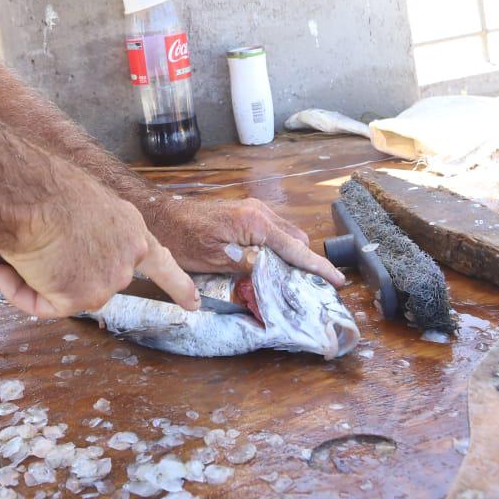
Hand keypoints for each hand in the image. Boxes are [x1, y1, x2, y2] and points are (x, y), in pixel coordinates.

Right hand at [0, 168, 198, 318]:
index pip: (160, 261)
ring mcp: (108, 280)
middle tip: (35, 249)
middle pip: (94, 281)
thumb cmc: (47, 186)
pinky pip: (41, 305)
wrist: (32, 195)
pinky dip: (20, 289)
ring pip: (62, 293)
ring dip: (35, 276)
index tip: (194, 303)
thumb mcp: (83, 205)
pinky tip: (12, 265)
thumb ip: (88, 232)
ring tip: (24, 245)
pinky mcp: (81, 299)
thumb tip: (61, 249)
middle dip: (62, 273)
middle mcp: (128, 257)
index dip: (177, 284)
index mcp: (130, 227)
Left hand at [143, 194, 346, 286]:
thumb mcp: (214, 259)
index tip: (337, 280)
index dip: (318, 267)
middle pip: (297, 240)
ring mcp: (254, 210)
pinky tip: (270, 265)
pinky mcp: (246, 213)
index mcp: (255, 222)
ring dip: (291, 256)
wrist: (161, 216)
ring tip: (290, 281)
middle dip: (305, 263)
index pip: (296, 249)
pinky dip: (279, 248)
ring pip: (287, 235)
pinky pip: (274, 231)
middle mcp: (260, 212)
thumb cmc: (182, 238)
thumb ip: (248, 264)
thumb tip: (274, 273)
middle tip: (307, 288)